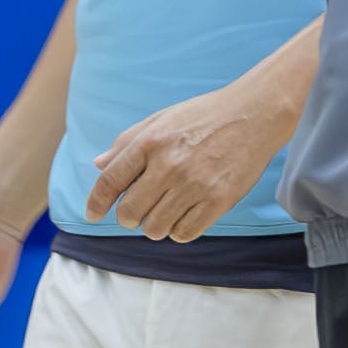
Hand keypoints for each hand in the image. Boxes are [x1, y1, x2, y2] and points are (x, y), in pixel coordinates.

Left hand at [85, 80, 289, 243]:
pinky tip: (183, 215)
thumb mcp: (160, 119)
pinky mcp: (219, 201)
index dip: (96, 203)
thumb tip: (98, 165)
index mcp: (150, 142)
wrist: (254, 114)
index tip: (93, 215)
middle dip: (128, 217)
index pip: (110, 182)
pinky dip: (178, 230)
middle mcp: (169, 165)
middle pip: (130, 212)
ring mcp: (195, 185)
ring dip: (153, 226)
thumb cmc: (204, 116)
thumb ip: (127, 143)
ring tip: (163, 211)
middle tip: (136, 212)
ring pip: (155, 228)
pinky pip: (184, 233)